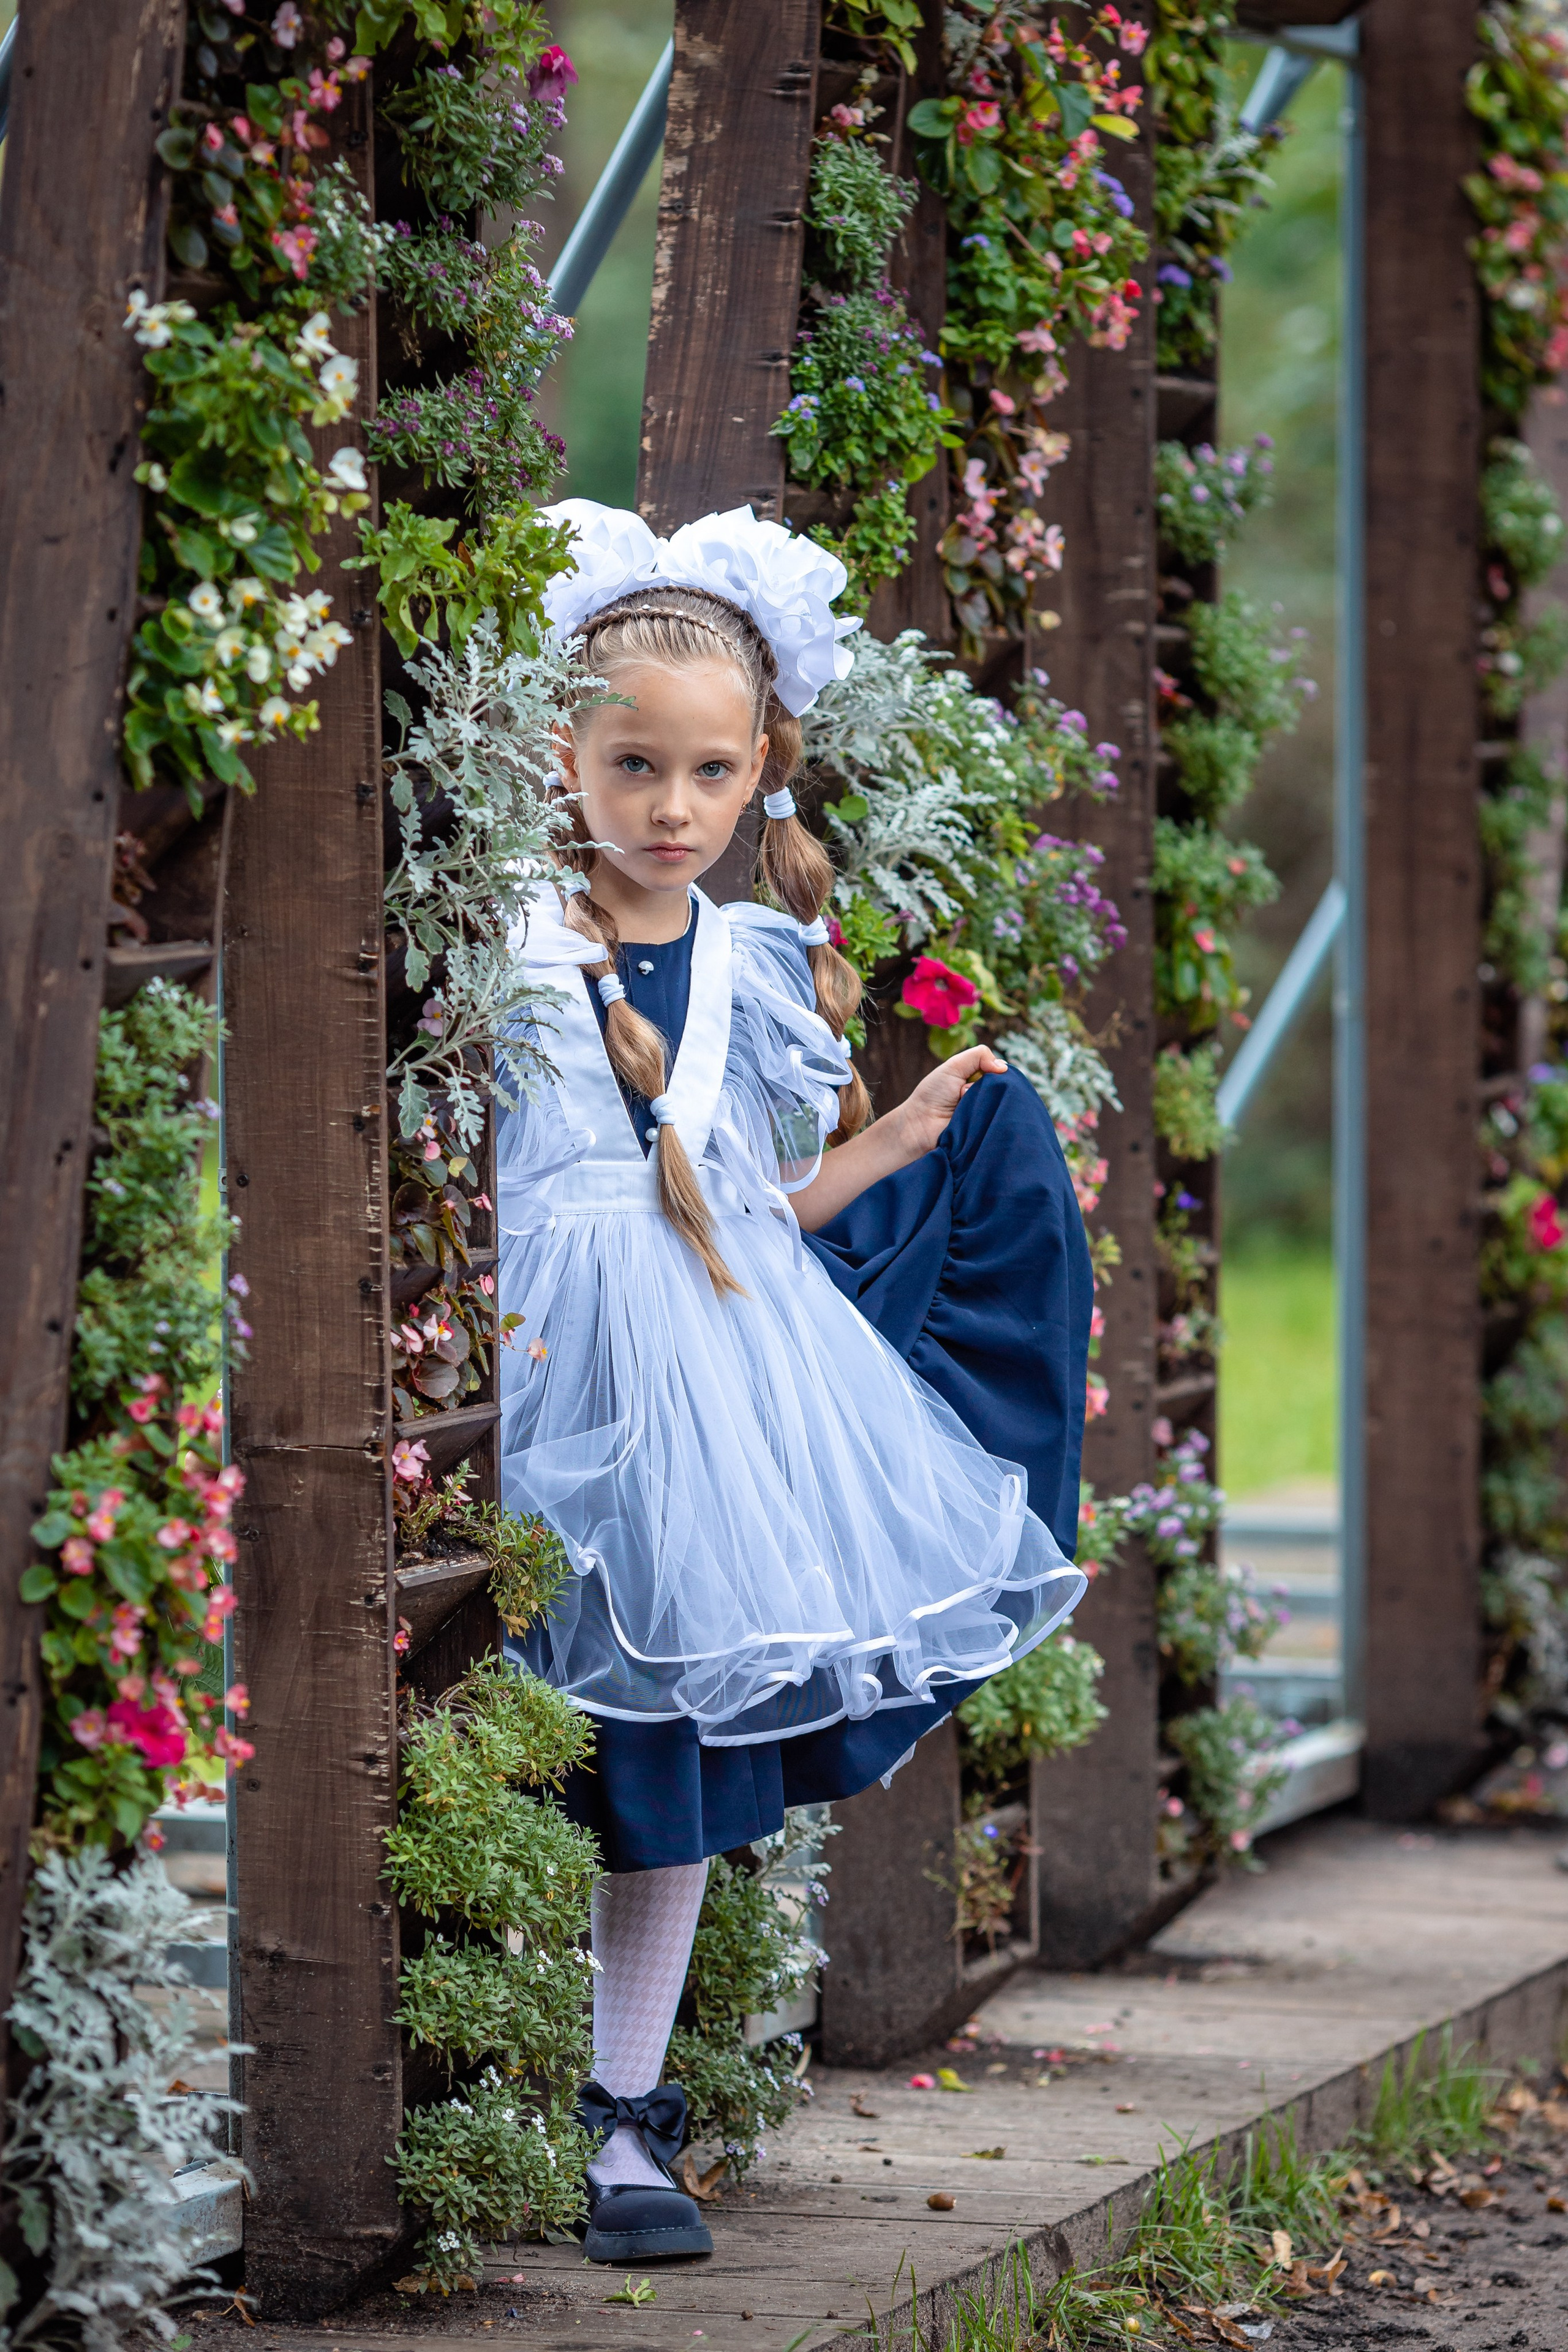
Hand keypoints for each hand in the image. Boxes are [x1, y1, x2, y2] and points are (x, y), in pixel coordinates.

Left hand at [889, 1046, 1007, 1161]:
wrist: (919, 1125)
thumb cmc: (933, 1094)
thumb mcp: (954, 1066)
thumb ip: (978, 1056)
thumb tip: (1003, 1067)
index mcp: (978, 1080)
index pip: (1000, 1071)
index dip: (995, 1070)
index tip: (984, 1072)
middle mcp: (984, 1096)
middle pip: (1003, 1087)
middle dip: (988, 1085)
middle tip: (965, 1092)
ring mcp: (986, 1114)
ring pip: (1001, 1102)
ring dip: (983, 1100)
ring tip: (965, 1105)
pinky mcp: (986, 1131)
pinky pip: (997, 1120)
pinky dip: (985, 1116)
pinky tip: (971, 1117)